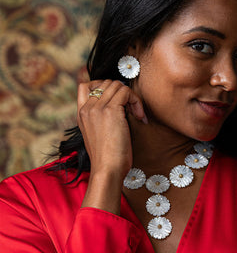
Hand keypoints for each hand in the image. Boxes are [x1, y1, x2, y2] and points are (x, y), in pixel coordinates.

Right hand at [77, 80, 146, 211]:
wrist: (107, 170)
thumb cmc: (107, 156)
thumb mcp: (97, 134)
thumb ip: (100, 118)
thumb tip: (118, 106)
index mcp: (81, 113)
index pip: (85, 85)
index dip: (103, 85)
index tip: (118, 98)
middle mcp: (87, 108)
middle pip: (106, 82)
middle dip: (122, 92)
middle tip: (131, 110)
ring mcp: (97, 107)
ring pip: (117, 85)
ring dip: (131, 97)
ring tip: (136, 114)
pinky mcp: (110, 110)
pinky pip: (126, 91)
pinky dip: (136, 101)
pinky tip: (139, 117)